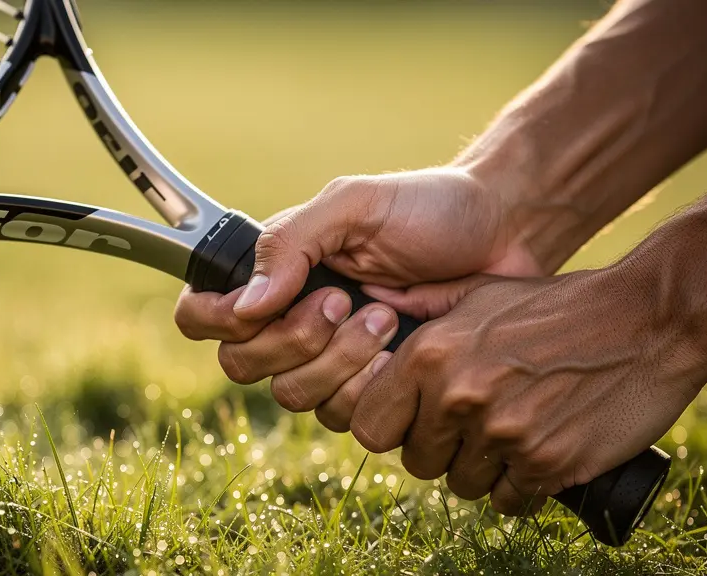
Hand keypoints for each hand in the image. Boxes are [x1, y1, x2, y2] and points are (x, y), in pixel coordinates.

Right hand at [174, 167, 542, 429]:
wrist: (504, 236)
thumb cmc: (429, 209)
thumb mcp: (354, 205)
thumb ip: (290, 243)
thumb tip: (246, 305)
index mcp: (276, 275)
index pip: (202, 316)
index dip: (215, 321)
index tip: (261, 307)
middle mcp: (291, 321)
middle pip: (243, 365)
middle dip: (295, 339)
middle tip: (346, 300)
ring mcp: (330, 361)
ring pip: (294, 396)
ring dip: (340, 359)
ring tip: (387, 318)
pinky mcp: (371, 390)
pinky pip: (344, 417)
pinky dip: (371, 386)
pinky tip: (402, 349)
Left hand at [349, 267, 706, 514]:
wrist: (645, 320)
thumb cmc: (555, 304)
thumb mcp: (481, 292)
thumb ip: (423, 305)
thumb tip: (372, 301)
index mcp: (429, 355)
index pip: (370, 426)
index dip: (390, 428)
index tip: (412, 422)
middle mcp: (457, 396)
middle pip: (417, 461)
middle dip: (439, 450)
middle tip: (471, 427)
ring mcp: (502, 434)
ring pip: (462, 484)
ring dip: (481, 469)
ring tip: (509, 435)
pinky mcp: (547, 464)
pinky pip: (509, 501)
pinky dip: (520, 486)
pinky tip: (535, 455)